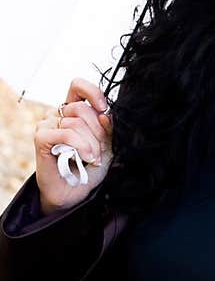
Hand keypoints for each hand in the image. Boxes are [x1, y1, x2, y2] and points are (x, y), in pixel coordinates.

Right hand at [34, 76, 113, 214]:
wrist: (74, 193)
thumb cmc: (88, 168)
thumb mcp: (106, 146)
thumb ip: (108, 129)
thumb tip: (106, 114)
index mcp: (73, 112)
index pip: (78, 87)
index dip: (93, 92)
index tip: (105, 109)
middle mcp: (59, 114)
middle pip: (82, 108)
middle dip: (98, 131)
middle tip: (101, 150)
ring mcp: (48, 124)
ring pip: (75, 122)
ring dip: (91, 144)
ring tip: (93, 159)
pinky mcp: (41, 137)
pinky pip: (65, 133)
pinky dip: (80, 146)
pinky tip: (86, 158)